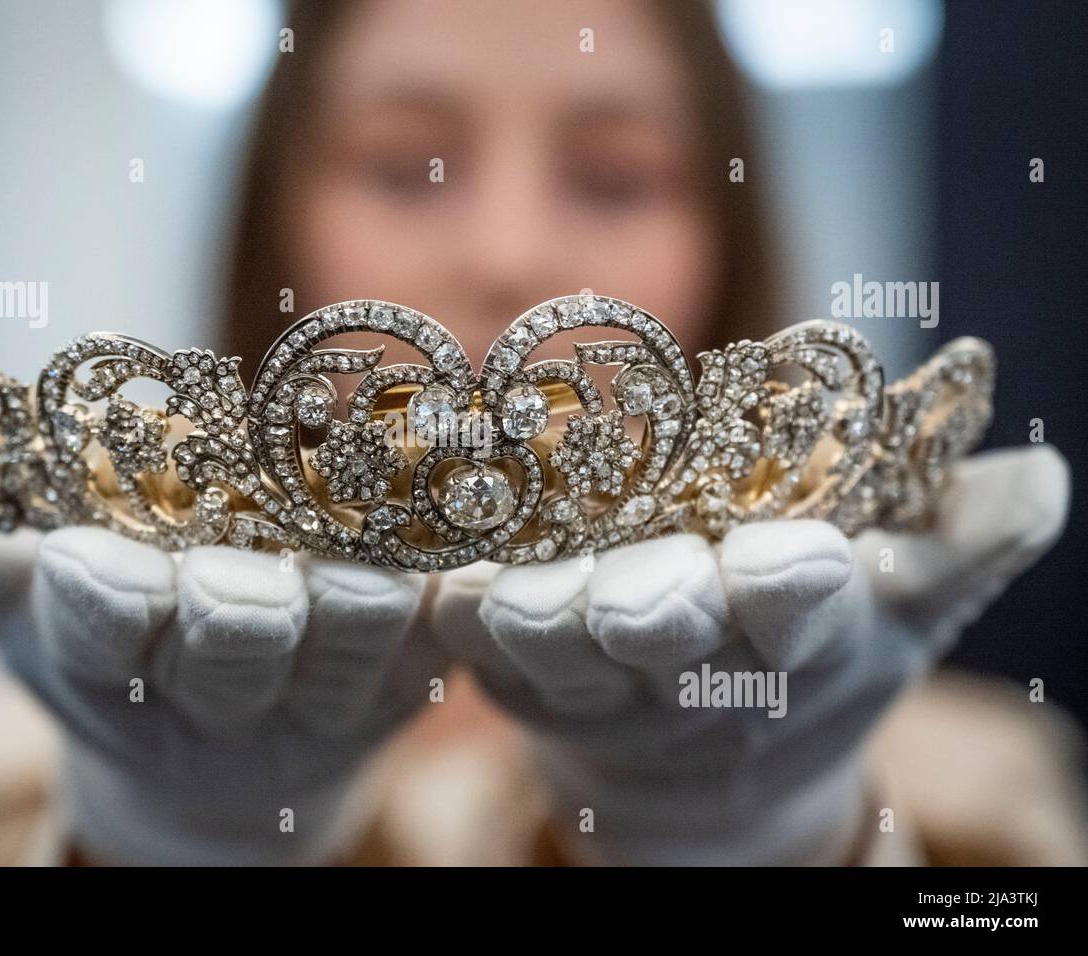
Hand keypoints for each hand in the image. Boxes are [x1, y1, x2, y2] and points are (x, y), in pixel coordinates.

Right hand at [0, 424, 445, 863]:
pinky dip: (451, 579)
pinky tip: (457, 515)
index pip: (104, 633)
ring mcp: (329, 689)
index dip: (102, 601)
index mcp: (121, 668)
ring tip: (365, 524)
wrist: (227, 761)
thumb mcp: (9, 601)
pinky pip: (443, 627)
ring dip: (361, 581)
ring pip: (358, 631)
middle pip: (243, 638)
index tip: (88, 562)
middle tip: (246, 564)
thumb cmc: (106, 654)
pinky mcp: (412, 673)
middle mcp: (229, 691)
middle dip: (238, 602)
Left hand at [432, 446, 1069, 863]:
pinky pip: (471, 645)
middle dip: (655, 609)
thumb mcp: (895, 607)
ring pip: (555, 648)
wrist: (701, 773)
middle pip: (663, 635)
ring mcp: (587, 676)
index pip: (796, 612)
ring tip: (513, 582)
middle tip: (646, 586)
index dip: (793, 590)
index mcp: (788, 641)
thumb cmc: (805, 659)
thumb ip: (955, 542)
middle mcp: (683, 666)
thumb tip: (1038, 478)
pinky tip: (435, 573)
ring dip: (535, 615)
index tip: (793, 561)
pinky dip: (453, 611)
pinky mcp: (509, 673)